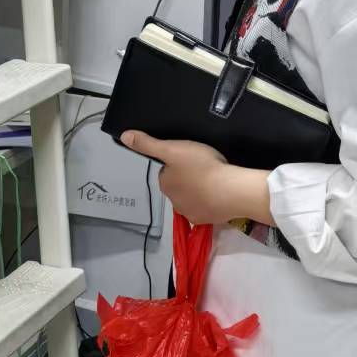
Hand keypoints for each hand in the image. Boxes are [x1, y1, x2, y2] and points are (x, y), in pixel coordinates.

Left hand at [122, 131, 269, 226]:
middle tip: (203, 166)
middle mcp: (174, 202)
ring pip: (193, 197)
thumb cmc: (201, 167)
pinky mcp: (208, 219)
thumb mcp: (173, 149)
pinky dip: (212, 201)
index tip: (190, 157)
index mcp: (165, 184)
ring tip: (213, 177)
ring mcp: (192, 213)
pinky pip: (207, 208)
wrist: (232, 191)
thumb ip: (148, 144)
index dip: (177, 162)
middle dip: (188, 177)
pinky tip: (220, 191)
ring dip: (200, 189)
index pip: (166, 172)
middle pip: (179, 185)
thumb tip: (124, 136)